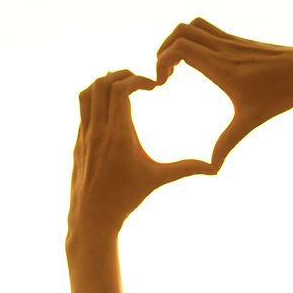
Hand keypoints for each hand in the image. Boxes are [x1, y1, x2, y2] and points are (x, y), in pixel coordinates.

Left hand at [68, 71, 213, 237]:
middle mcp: (98, 131)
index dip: (137, 79)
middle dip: (121, 75)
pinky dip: (95, 100)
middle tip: (138, 80)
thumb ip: (185, 169)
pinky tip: (111, 107)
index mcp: (118, 134)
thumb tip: (214, 169)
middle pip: (101, 84)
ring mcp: (84, 136)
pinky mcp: (78, 142)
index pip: (120, 89)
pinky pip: (82, 110)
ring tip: (122, 86)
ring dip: (103, 83)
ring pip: (86, 94)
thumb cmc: (126, 198)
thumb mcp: (157, 179)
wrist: (93, 217)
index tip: (153, 87)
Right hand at [156, 18, 292, 169]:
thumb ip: (227, 143)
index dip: (161, 61)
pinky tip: (199, 64)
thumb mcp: (250, 121)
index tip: (162, 83)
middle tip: (165, 74)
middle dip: (164, 49)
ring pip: (194, 25)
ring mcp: (232, 42)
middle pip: (182, 31)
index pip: (180, 48)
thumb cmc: (282, 96)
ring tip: (177, 66)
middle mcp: (225, 49)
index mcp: (222, 66)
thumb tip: (213, 169)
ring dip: (178, 40)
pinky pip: (208, 30)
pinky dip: (194, 40)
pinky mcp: (239, 41)